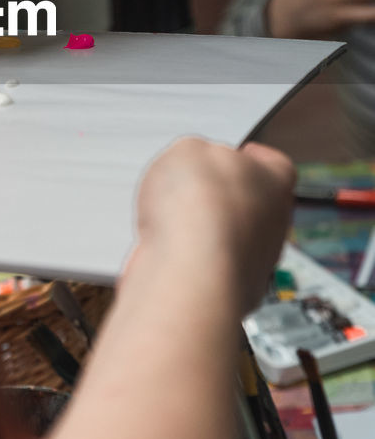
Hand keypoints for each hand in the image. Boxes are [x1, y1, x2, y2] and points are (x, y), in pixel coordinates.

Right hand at [136, 138, 294, 315]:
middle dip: (218, 195)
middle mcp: (271, 225)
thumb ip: (195, 153)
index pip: (275, 164)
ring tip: (168, 220)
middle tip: (188, 187)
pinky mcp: (223, 289)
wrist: (186, 272)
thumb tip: (192, 166)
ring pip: (226, 237)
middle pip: (248, 202)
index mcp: (274, 182)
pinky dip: (184, 256)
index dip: (251, 158)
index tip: (238, 153)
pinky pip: (202, 265)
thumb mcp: (186, 149)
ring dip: (199, 229)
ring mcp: (251, 262)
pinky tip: (165, 248)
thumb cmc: (198, 208)